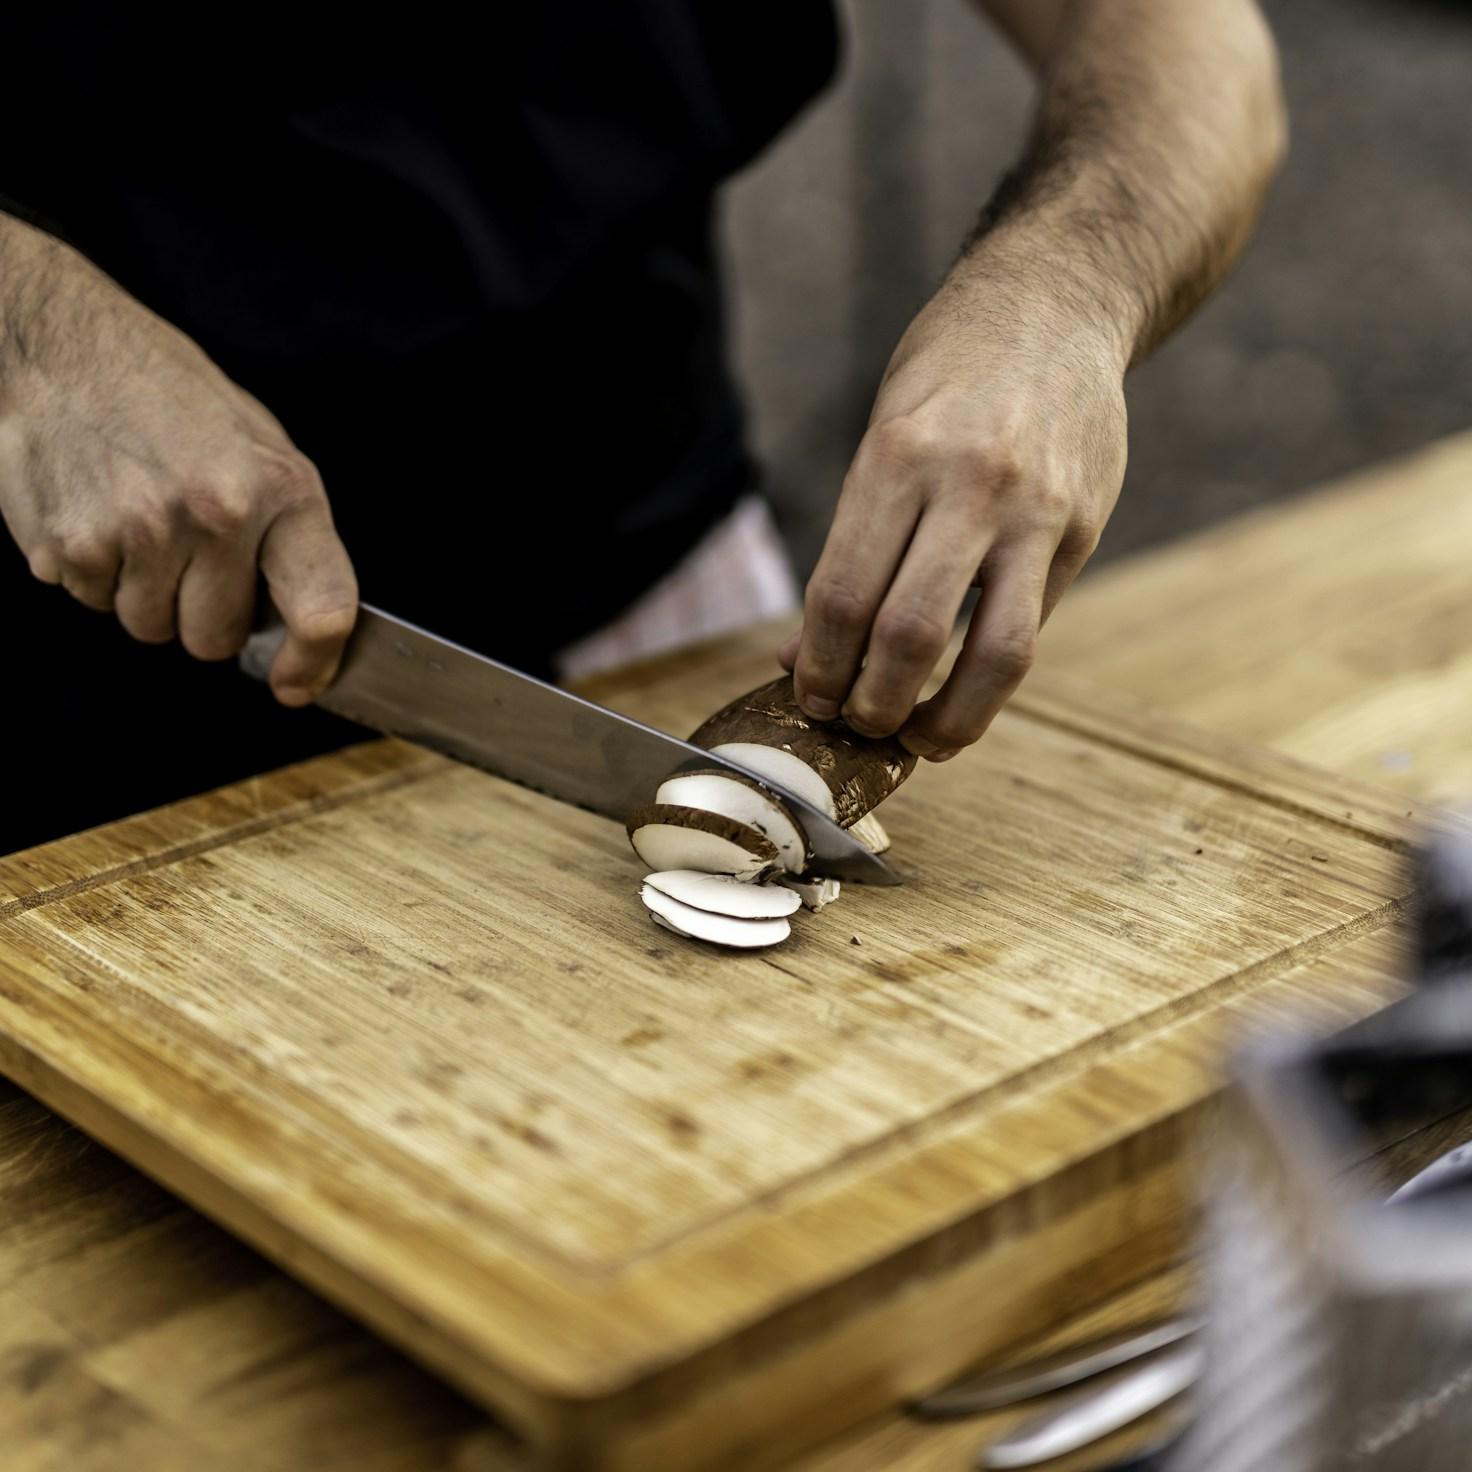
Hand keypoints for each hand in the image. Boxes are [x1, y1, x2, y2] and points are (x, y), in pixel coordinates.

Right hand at [0, 215, 355, 704]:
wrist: (68, 349)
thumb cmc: (175, 401)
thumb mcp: (263, 449)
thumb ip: (290, 537)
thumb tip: (310, 629)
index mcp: (282, 491)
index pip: (322, 608)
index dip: (313, 663)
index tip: (294, 683)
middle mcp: (216, 514)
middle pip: (214, 640)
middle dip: (203, 615)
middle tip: (189, 557)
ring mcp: (140, 533)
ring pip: (150, 630)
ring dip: (146, 596)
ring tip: (142, 525)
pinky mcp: (70, 545)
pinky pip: (93, 604)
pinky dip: (96, 575)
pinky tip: (100, 516)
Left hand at [782, 255, 1128, 759]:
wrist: (1057, 301)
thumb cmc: (947, 376)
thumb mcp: (881, 437)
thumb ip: (850, 550)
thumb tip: (801, 655)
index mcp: (897, 457)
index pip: (843, 595)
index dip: (819, 667)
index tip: (810, 697)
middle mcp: (968, 485)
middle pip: (909, 636)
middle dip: (873, 705)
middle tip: (856, 725)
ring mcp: (1037, 510)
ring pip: (995, 654)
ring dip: (948, 719)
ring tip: (918, 740)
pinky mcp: (1083, 528)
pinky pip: (1033, 625)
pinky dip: (991, 677)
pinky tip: (964, 693)